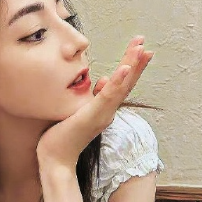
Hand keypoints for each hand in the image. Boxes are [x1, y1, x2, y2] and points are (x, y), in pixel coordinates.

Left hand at [36, 37, 152, 172]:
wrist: (56, 159)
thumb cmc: (63, 135)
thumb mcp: (80, 110)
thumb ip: (93, 96)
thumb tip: (103, 79)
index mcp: (105, 108)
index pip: (123, 83)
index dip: (132, 65)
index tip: (139, 47)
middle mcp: (109, 110)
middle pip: (127, 82)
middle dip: (137, 61)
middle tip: (146, 43)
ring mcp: (103, 113)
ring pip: (122, 86)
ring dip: (132, 66)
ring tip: (142, 49)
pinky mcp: (93, 116)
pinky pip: (108, 96)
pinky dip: (118, 81)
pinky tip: (124, 68)